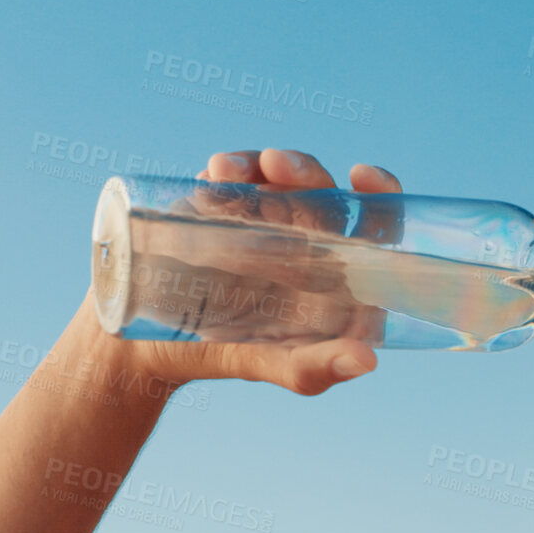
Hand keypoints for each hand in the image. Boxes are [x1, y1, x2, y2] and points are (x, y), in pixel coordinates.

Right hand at [80, 148, 405, 396]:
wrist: (154, 344)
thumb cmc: (233, 357)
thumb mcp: (276, 365)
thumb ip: (315, 368)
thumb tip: (366, 360)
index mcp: (339, 271)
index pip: (376, 223)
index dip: (380, 194)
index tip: (362, 176)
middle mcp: (310, 238)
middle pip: (324, 191)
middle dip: (306, 171)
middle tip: (277, 167)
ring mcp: (268, 217)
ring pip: (280, 174)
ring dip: (261, 164)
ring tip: (225, 172)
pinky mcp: (227, 204)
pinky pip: (236, 174)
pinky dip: (228, 168)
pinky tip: (214, 176)